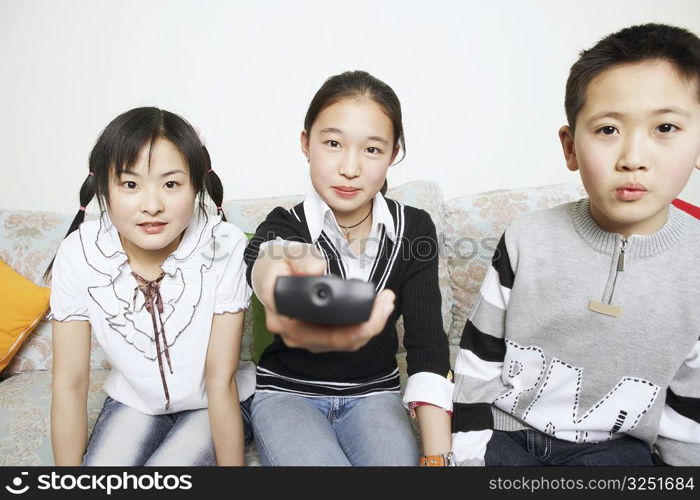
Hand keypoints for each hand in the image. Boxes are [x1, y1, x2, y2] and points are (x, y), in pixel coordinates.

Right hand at [252, 241, 395, 352]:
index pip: (315, 327)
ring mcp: (304, 339)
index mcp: (280, 311)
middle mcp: (291, 332)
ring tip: (386, 303)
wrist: (272, 274)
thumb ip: (301, 259)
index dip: (346, 323)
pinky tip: (377, 312)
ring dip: (369, 327)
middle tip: (386, 302)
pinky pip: (343, 341)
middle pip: (334, 339)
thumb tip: (315, 270)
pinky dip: (363, 329)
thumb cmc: (280, 265)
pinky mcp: (316, 340)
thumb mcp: (288, 253)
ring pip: (343, 343)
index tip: (369, 304)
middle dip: (368, 325)